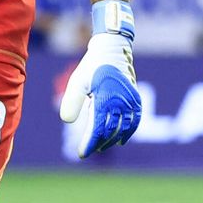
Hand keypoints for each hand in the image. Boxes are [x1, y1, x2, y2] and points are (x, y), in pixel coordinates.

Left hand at [59, 32, 141, 157]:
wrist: (112, 50)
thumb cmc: (91, 66)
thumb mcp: (77, 82)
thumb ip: (72, 101)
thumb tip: (66, 121)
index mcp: (105, 100)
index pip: (98, 129)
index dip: (90, 143)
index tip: (82, 153)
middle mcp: (121, 104)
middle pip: (110, 131)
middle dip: (99, 143)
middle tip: (88, 150)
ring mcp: (131, 102)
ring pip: (123, 129)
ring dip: (112, 139)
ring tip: (101, 146)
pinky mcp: (136, 99)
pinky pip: (135, 121)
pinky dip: (128, 132)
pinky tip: (121, 139)